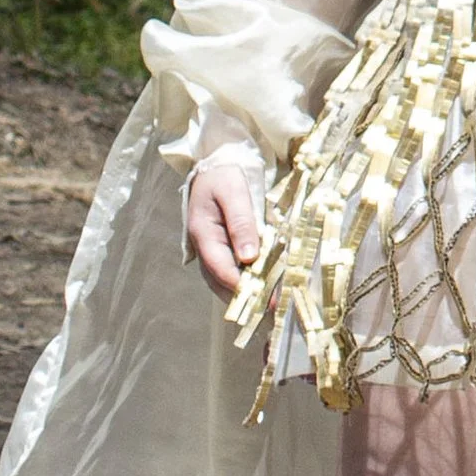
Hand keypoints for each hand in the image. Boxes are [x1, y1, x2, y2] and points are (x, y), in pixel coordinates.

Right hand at [186, 150, 265, 299]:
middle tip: (273, 308)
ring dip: (247, 292)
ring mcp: (211, 250)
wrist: (215, 167)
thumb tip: (248, 257)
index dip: (241, 286)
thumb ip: (241, 223)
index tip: (264, 299)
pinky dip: (248, 280)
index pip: (220, 268)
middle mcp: (204, 247)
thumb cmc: (224, 176)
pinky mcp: (221, 250)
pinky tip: (266, 285)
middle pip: (221, 281)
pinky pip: (232, 271)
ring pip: (225, 281)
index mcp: (203, 233)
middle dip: (246, 296)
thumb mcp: (233, 192)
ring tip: (272, 303)